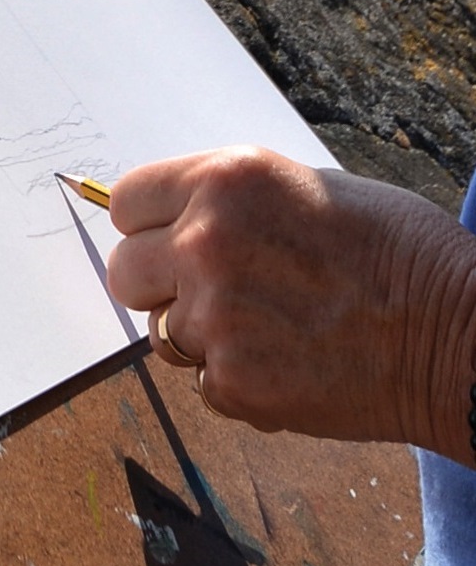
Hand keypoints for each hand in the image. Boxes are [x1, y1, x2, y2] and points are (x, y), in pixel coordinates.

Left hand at [103, 146, 475, 452]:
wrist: (465, 340)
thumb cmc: (406, 258)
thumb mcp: (312, 190)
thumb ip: (235, 203)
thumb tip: (180, 216)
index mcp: (225, 182)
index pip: (126, 201)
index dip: (148, 224)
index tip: (168, 240)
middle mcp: (205, 242)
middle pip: (124, 271)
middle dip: (159, 283)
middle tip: (211, 293)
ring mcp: (215, 316)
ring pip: (162, 332)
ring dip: (203, 336)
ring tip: (273, 330)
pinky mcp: (234, 382)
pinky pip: (203, 382)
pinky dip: (238, 382)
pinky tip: (292, 366)